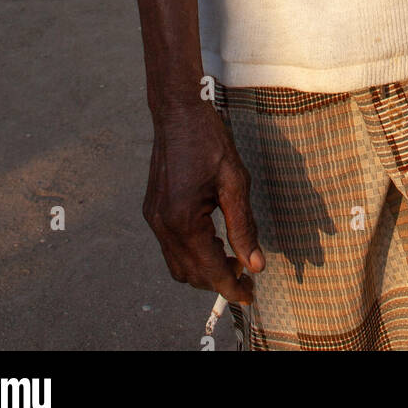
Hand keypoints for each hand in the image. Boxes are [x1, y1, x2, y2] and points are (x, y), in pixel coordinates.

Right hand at [143, 101, 264, 300]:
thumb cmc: (208, 139)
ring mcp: (154, 218)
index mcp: (184, 220)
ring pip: (178, 264)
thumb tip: (255, 264)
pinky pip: (171, 246)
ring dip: (204, 269)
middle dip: (218, 281)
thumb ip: (243, 227)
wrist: (178, 111)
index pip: (210, 270)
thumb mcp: (235, 182)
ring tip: (233, 257)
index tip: (250, 296)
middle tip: (247, 275)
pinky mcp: (153, 210)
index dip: (232, 288)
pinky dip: (192, 253)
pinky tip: (214, 239)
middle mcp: (163, 225)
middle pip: (191, 274)